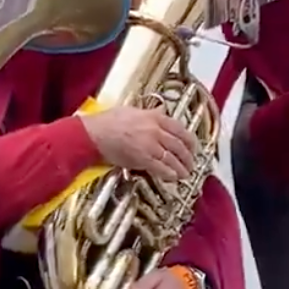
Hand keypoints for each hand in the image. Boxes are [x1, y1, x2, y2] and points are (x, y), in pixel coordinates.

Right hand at [81, 107, 197, 181]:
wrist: (94, 133)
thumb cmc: (108, 121)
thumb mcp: (133, 110)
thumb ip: (150, 113)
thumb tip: (161, 111)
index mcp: (154, 117)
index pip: (179, 128)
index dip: (190, 139)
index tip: (193, 146)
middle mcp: (155, 130)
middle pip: (179, 145)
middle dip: (188, 156)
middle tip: (191, 163)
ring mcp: (149, 145)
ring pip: (172, 158)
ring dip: (181, 167)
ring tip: (185, 173)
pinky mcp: (142, 158)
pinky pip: (160, 168)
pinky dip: (169, 173)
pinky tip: (173, 177)